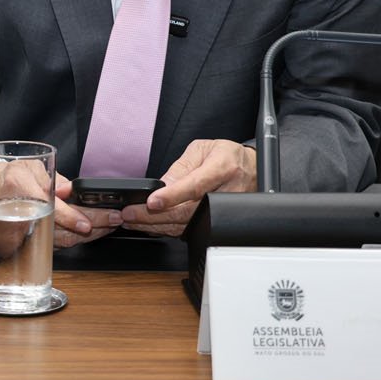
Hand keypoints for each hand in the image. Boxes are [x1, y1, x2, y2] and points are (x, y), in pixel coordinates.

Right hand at [0, 169, 115, 250]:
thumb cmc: (12, 175)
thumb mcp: (30, 167)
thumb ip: (51, 179)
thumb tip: (67, 190)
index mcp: (18, 186)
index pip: (47, 207)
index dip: (68, 217)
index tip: (86, 224)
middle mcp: (20, 211)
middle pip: (58, 228)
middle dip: (89, 228)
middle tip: (113, 220)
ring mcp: (26, 230)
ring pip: (59, 240)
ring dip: (88, 236)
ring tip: (110, 225)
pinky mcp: (33, 239)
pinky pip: (58, 242)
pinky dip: (78, 238)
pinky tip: (96, 231)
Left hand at [117, 139, 256, 236]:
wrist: (250, 169)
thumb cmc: (226, 156)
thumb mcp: (202, 149)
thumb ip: (181, 167)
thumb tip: (161, 186)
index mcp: (223, 168)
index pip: (196, 185)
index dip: (173, 196)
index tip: (153, 201)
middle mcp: (226, 193)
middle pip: (188, 212)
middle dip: (154, 216)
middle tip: (130, 214)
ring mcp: (224, 212)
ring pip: (187, 226)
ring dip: (156, 226)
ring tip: (133, 221)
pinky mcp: (217, 222)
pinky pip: (190, 230)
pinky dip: (167, 229)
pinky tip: (149, 225)